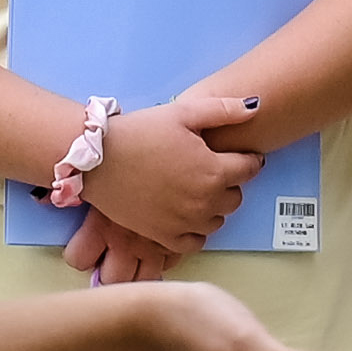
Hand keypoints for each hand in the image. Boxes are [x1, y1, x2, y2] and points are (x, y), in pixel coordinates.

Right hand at [75, 91, 263, 259]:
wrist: (96, 160)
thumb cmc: (139, 132)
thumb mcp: (183, 112)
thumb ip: (223, 110)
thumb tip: (255, 107)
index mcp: (214, 170)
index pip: (250, 168)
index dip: (247, 158)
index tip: (237, 155)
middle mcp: (204, 201)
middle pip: (235, 197)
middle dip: (228, 183)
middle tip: (209, 169)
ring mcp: (185, 222)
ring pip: (217, 221)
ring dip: (213, 207)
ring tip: (194, 190)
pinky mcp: (164, 236)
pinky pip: (195, 242)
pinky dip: (195, 231)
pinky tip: (185, 215)